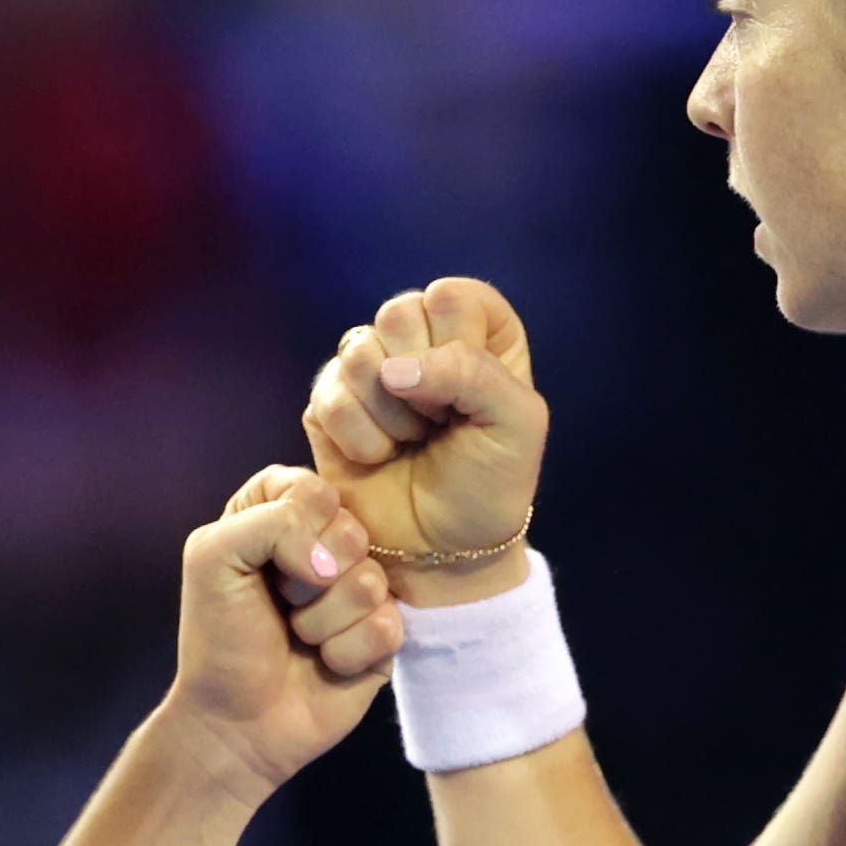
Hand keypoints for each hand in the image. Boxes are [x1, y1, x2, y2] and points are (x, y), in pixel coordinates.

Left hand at [160, 466, 401, 799]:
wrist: (235, 722)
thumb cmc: (219, 638)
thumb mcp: (212, 556)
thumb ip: (269, 521)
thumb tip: (334, 560)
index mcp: (282, 512)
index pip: (313, 489)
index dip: (293, 527)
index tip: (264, 562)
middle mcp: (325, 544)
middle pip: (350, 530)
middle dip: (306, 578)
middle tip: (281, 604)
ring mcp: (360, 588)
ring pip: (370, 581)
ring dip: (321, 621)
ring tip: (299, 637)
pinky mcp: (384, 633)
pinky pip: (387, 625)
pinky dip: (345, 651)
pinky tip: (326, 663)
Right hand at [300, 277, 546, 604]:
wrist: (441, 550)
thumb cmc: (489, 485)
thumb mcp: (517, 424)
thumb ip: (472, 371)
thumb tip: (394, 367)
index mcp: (479, 331)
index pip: (452, 296)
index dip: (458, 347)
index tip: (472, 397)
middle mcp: (423, 340)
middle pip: (399, 312)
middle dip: (422, 382)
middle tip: (440, 424)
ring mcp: (372, 368)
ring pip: (359, 350)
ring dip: (391, 413)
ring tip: (411, 442)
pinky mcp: (331, 402)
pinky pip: (329, 394)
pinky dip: (359, 436)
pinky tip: (379, 457)